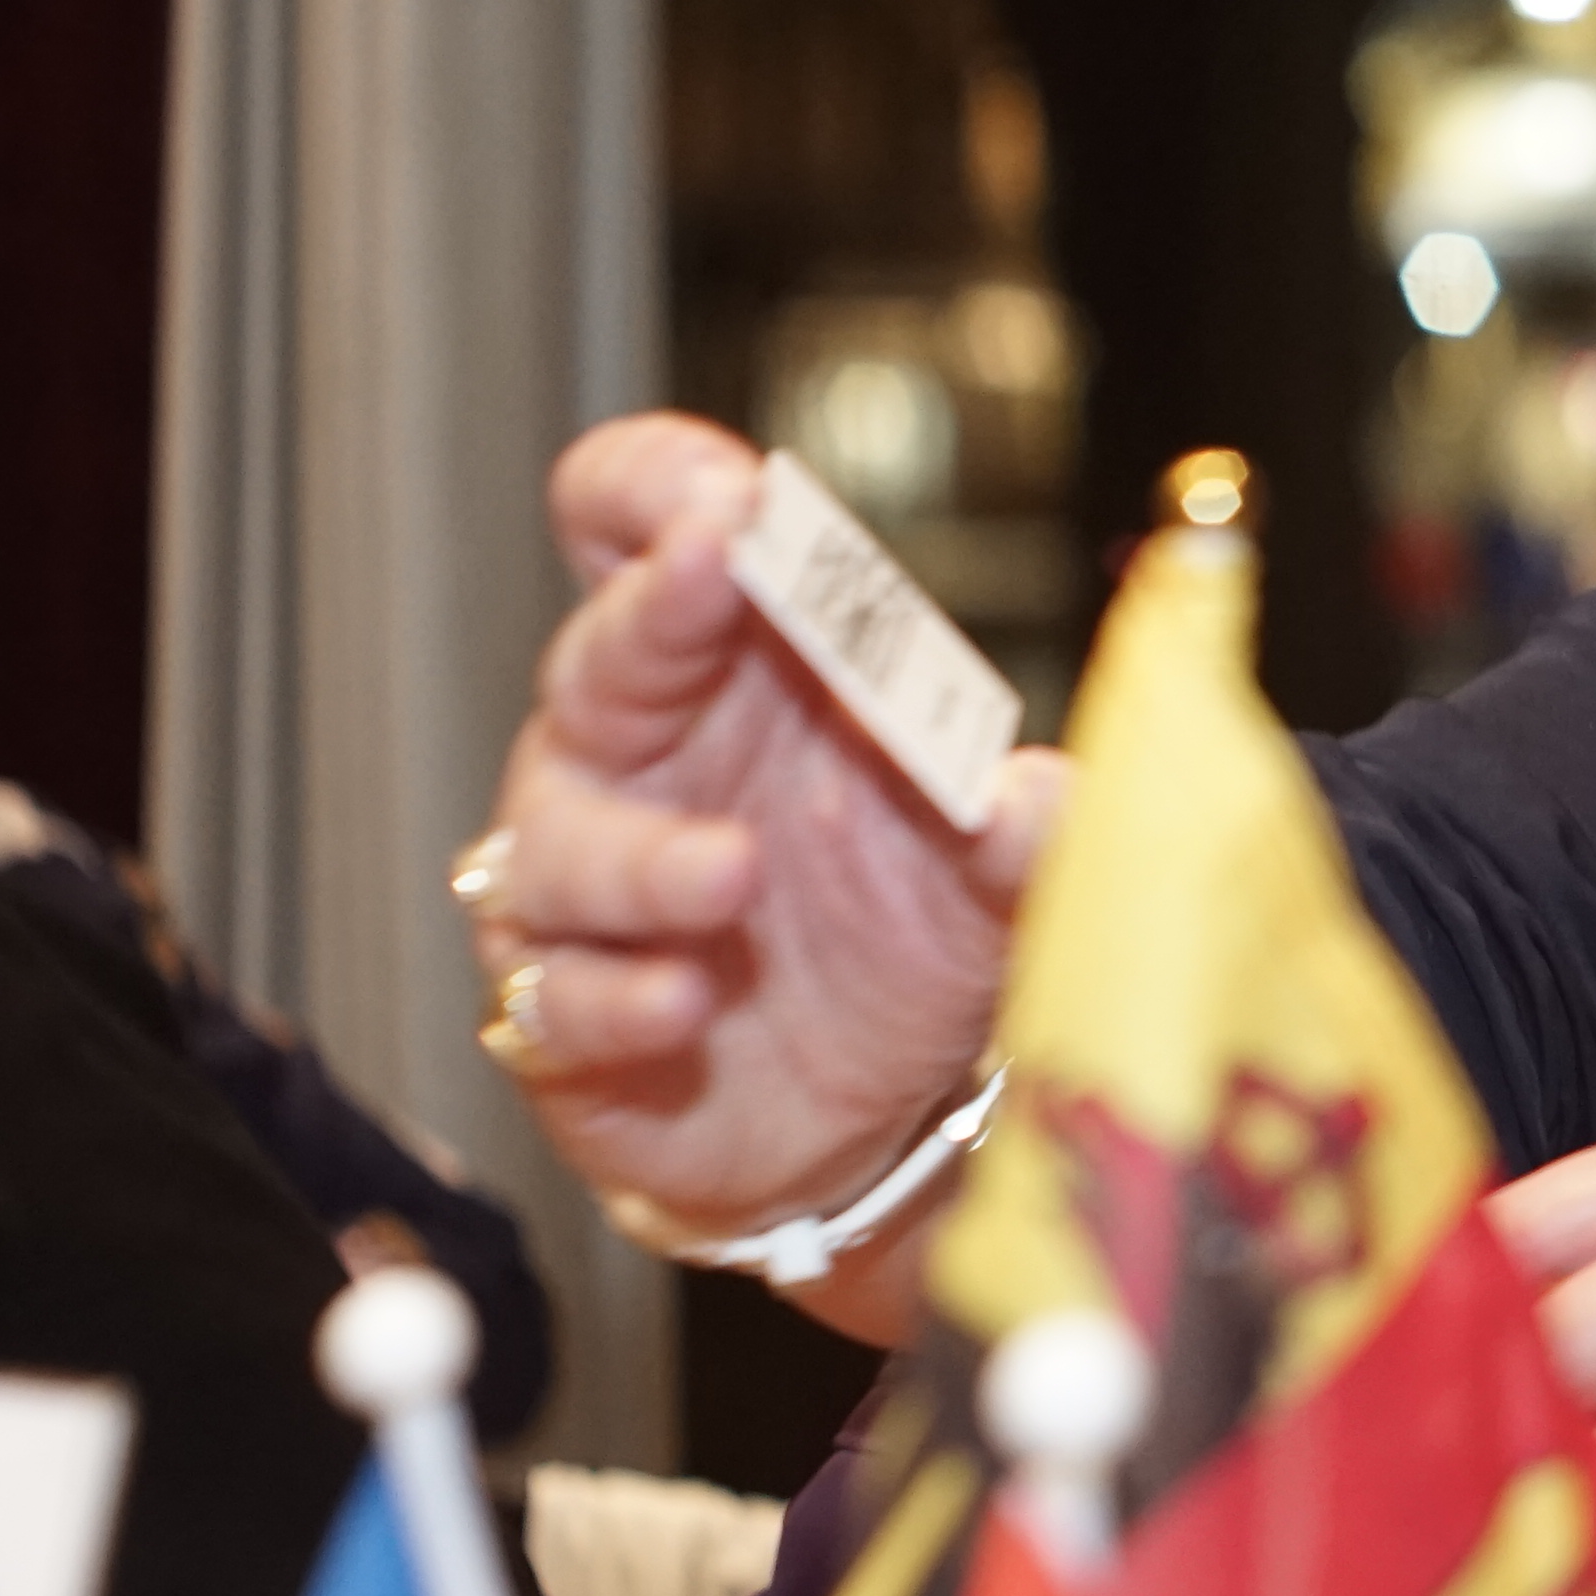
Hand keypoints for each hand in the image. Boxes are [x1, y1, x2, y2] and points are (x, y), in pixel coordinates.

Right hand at [467, 417, 1059, 1270]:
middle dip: (656, 608)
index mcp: (737, 670)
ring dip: (646, 855)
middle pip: (604, 655)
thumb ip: (1031, 824)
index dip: (666, 489)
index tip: (735, 491)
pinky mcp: (566, 1014)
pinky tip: (685, 1000)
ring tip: (732, 871)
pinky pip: (556, 995)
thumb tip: (1040, 798)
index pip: (649, 534)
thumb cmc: (911, 932)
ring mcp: (586, 884)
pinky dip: (615, 998)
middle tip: (713, 564)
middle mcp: (643, 757)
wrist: (880, 1106)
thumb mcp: (999, 866)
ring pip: (561, 845)